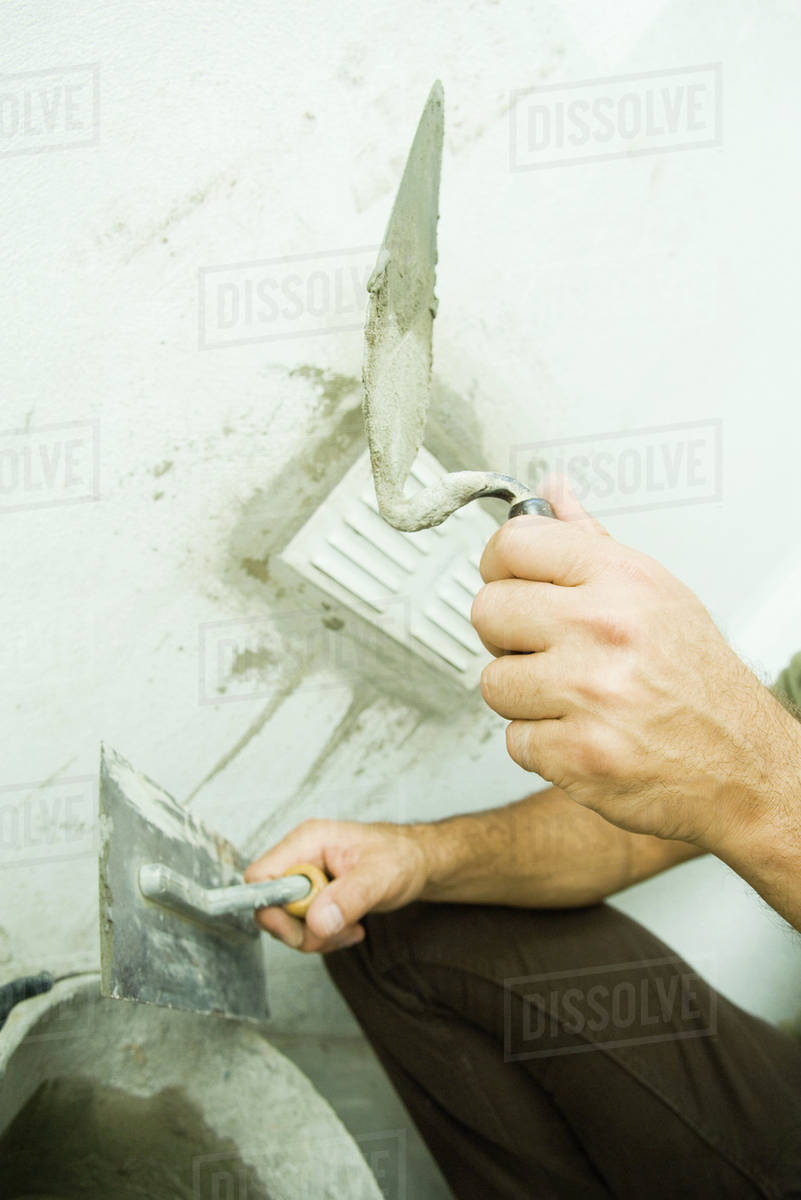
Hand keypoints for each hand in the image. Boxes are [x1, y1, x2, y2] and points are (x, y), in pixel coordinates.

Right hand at [244, 819, 428, 952]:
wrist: (418, 863)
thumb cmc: (402, 857)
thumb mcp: (381, 876)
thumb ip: (349, 897)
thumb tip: (318, 922)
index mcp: (308, 842)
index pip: (260, 877)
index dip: (272, 908)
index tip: (302, 928)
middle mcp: (300, 858)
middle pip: (271, 906)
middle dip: (301, 930)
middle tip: (336, 931)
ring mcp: (306, 878)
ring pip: (287, 922)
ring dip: (318, 936)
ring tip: (352, 926)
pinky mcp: (314, 895)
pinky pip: (304, 926)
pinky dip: (326, 936)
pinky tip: (351, 926)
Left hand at [471, 478, 796, 849]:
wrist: (739, 763)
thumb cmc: (696, 679)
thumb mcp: (654, 591)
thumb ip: (588, 541)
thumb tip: (549, 492)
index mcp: (621, 580)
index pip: (513, 543)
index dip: (500, 566)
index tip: (511, 581)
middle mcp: (604, 628)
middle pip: (488, 611)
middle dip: (508, 635)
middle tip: (545, 649)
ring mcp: (589, 693)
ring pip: (493, 682)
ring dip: (524, 696)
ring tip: (571, 696)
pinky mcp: (576, 753)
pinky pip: (513, 739)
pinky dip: (542, 744)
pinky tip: (583, 732)